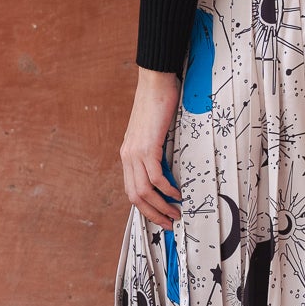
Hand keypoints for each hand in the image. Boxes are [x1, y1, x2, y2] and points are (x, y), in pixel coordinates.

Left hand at [123, 67, 183, 228]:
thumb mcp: (152, 133)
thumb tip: (167, 169)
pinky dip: (167, 189)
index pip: (131, 190)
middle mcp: (128, 156)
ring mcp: (135, 152)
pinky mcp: (147, 147)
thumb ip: (154, 152)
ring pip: (144, 191)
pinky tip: (177, 192)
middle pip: (135, 196)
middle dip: (153, 214)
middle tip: (169, 223)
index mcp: (127, 155)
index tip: (160, 217)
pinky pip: (156, 177)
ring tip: (176, 213)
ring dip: (161, 206)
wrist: (155, 83)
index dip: (145, 208)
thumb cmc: (157, 104)